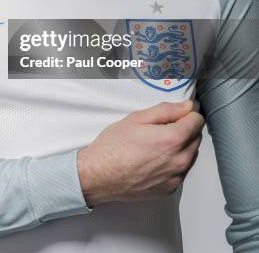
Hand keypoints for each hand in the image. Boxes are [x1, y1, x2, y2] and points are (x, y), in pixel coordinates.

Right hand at [77, 100, 203, 205]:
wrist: (99, 175)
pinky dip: (173, 162)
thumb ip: (166, 110)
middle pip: (196, 138)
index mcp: (173, 139)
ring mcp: (175, 178)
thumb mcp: (137, 118)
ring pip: (191, 155)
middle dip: (185, 129)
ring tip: (156, 143)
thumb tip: (187, 106)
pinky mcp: (170, 189)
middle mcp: (179, 161)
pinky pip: (181, 171)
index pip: (197, 121)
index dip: (187, 113)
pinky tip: (154, 159)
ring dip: (181, 146)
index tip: (177, 113)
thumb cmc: (114, 145)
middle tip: (161, 127)